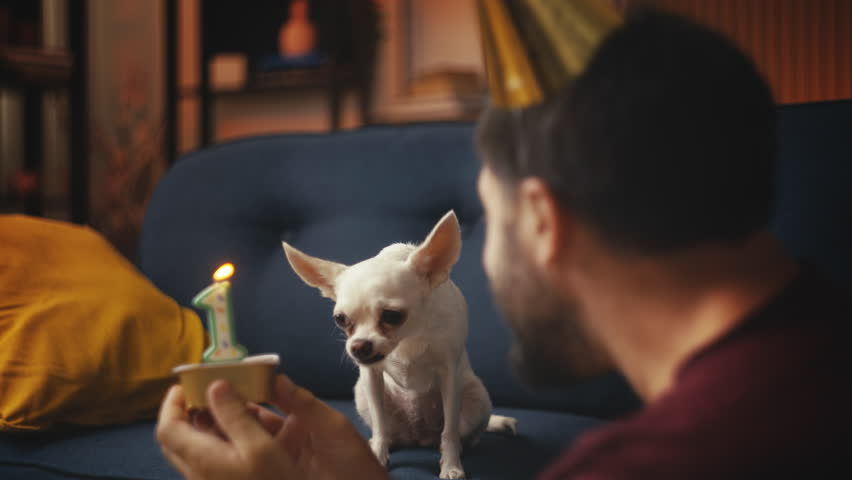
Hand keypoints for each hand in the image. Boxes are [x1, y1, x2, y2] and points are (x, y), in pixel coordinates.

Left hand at [156, 375, 388, 479]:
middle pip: (181, 435)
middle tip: (214, 387)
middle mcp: (199, 473)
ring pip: (201, 445)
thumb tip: (215, 386)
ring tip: (241, 402)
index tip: (190, 380)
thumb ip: (234, 414)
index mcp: (201, 460)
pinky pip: (219, 455)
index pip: (168, 426)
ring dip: (215, 420)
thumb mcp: (259, 446)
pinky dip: (230, 436)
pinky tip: (256, 428)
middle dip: (195, 407)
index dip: (173, 400)